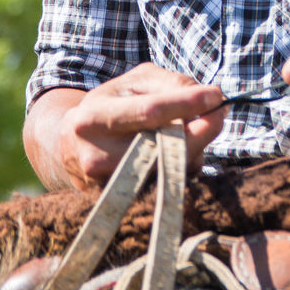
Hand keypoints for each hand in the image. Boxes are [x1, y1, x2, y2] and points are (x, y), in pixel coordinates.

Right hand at [58, 63, 226, 188]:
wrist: (68, 146)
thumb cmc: (109, 105)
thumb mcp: (133, 82)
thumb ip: (169, 83)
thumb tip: (207, 99)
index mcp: (94, 118)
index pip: (149, 112)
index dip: (186, 104)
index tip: (216, 96)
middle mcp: (97, 157)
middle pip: (164, 146)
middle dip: (200, 129)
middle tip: (220, 111)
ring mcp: (107, 188)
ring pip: (169, 170)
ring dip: (192, 149)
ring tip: (191, 129)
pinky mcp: (120, 206)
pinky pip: (166, 186)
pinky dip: (180, 167)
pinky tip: (176, 151)